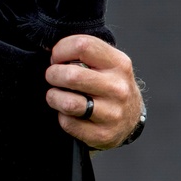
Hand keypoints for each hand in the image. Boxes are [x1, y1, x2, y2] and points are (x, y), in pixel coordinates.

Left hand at [45, 34, 143, 149]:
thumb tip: (49, 49)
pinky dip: (62, 117)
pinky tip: (70, 113)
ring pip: (68, 103)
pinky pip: (67, 123)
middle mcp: (118, 88)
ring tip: (58, 96)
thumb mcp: (105, 62)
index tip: (57, 58)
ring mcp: (113, 113)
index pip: (81, 45)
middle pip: (71, 76)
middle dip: (52, 75)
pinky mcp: (103, 134)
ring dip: (54, 97)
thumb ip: (83, 53)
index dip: (60, 50)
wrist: (130, 118)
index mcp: (118, 63)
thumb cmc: (108, 84)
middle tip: (53, 78)